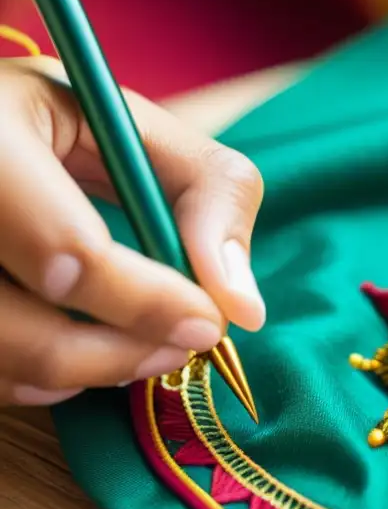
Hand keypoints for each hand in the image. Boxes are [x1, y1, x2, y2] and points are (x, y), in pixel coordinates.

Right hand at [0, 56, 264, 405]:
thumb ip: (210, 195)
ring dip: (87, 372)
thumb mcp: (140, 133)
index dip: (146, 302)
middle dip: (118, 351)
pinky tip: (85, 350)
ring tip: (146, 348)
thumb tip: (244, 307)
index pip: (65, 250)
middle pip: (14, 323)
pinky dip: (44, 380)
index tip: (208, 323)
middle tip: (184, 346)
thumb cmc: (68, 129)